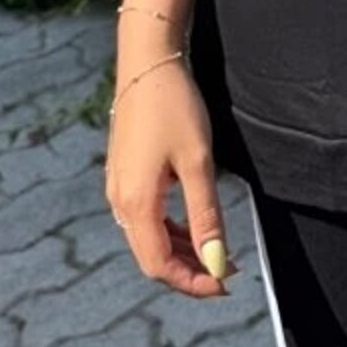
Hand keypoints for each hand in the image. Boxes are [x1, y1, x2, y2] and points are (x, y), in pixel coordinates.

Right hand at [105, 57, 241, 298]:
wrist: (147, 63)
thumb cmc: (174, 107)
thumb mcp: (198, 161)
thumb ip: (205, 215)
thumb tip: (215, 261)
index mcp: (135, 203)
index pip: (160, 266)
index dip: (192, 282)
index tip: (225, 284)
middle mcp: (120, 202)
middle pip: (152, 257)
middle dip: (189, 270)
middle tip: (228, 270)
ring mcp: (119, 188)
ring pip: (149, 239)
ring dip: (182, 251)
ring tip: (217, 251)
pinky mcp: (124, 176)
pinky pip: (145, 218)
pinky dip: (171, 230)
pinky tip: (194, 226)